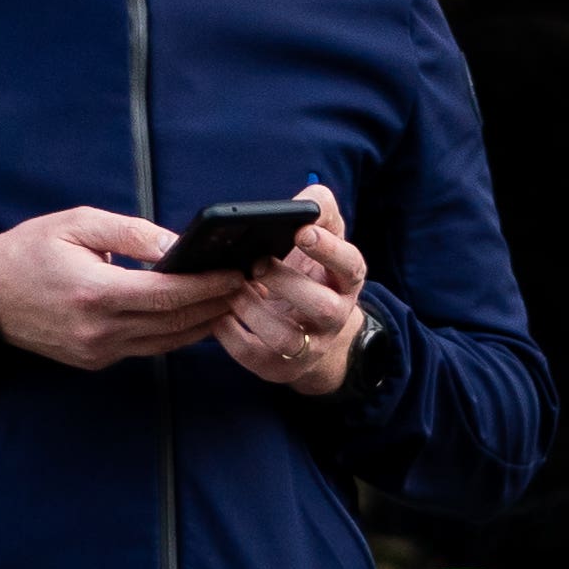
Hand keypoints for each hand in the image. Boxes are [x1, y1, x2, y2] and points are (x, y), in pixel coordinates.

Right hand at [0, 208, 252, 369]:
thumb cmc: (31, 250)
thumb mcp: (78, 224)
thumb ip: (131, 233)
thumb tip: (177, 246)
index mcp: (95, 293)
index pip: (166, 295)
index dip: (206, 286)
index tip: (234, 274)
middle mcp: (99, 330)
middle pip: (173, 323)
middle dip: (214, 305)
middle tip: (246, 287)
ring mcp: (98, 352)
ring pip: (166, 343)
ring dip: (201, 325)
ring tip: (230, 303)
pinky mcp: (95, 361)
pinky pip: (146, 349)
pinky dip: (175, 335)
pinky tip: (195, 318)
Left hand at [216, 189, 370, 398]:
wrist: (310, 328)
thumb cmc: (308, 270)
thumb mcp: (321, 237)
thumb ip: (319, 210)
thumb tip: (307, 202)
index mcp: (345, 280)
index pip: (350, 266)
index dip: (329, 249)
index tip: (301, 231)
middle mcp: (334, 316)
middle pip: (322, 307)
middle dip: (287, 283)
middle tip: (256, 263)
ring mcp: (309, 346)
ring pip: (288, 338)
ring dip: (255, 312)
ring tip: (233, 290)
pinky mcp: (280, 366)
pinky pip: (255, 357)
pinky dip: (232, 336)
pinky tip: (218, 315)